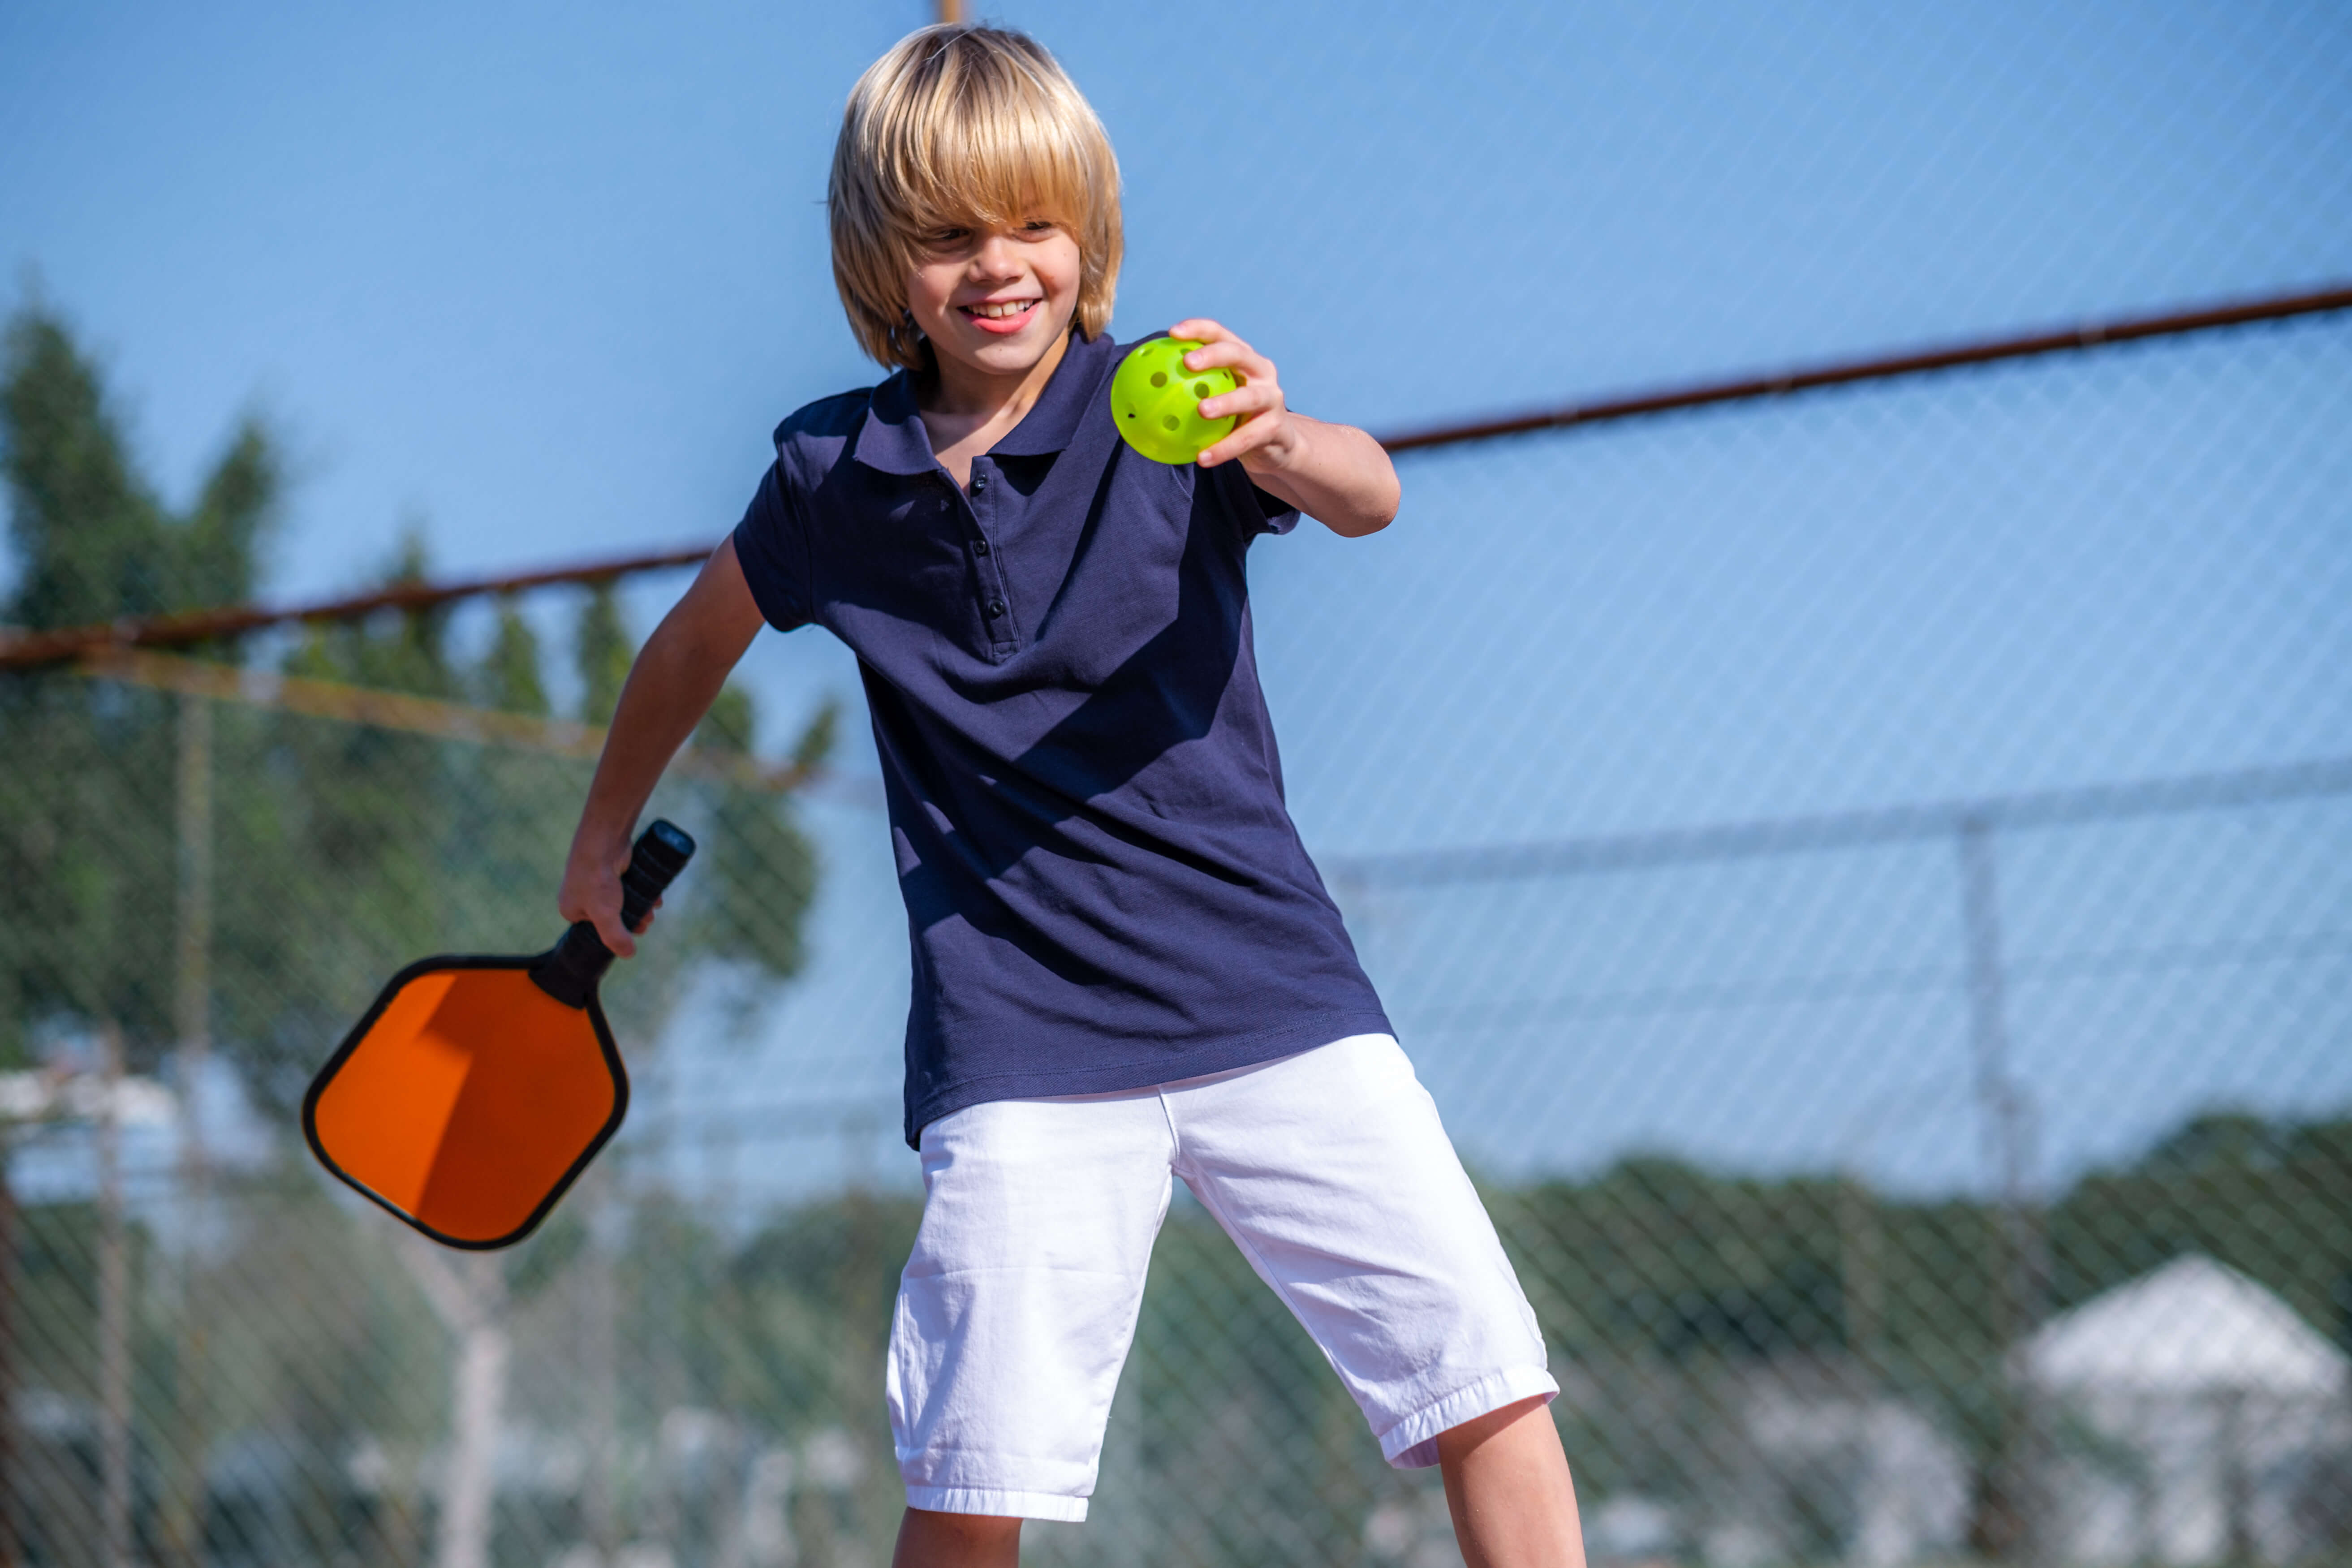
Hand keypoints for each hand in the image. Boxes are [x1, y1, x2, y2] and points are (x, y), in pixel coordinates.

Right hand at [558, 828, 655, 957]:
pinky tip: (655, 896)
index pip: (595, 930)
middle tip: (647, 922)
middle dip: (633, 920)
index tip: (634, 935)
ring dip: (640, 907)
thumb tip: (629, 955)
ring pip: (623, 901)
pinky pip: (628, 886)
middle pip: (612, 915)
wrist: (603, 841)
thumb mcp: (605, 916)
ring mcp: (596, 880)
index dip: (616, 934)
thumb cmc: (597, 880)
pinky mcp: (611, 868)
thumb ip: (615, 937)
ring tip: (653, 909)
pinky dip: (641, 891)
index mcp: (571, 910)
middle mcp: (581, 895)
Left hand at [1167, 319, 1299, 473]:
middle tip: (1188, 364)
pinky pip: (1248, 439)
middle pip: (1239, 354)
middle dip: (1214, 355)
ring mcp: (1272, 399)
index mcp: (1244, 359)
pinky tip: (1202, 458)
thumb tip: (1138, 390)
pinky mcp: (1277, 428)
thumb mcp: (1216, 399)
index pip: (1222, 335)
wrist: (1276, 446)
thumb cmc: (1236, 418)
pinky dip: (1225, 448)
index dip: (1199, 329)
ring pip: (1249, 397)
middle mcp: (1262, 373)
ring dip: (1225, 402)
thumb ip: (1189, 391)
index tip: (1173, 333)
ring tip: (1201, 410)